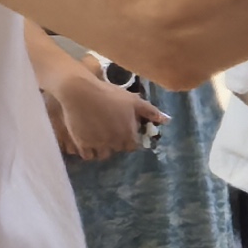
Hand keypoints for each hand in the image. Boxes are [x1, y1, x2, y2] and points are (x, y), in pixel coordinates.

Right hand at [43, 66, 161, 161]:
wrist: (80, 92)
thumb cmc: (109, 94)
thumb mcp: (133, 100)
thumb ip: (150, 112)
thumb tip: (167, 120)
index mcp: (128, 134)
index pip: (132, 146)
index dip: (128, 139)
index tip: (122, 131)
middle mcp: (114, 142)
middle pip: (117, 149)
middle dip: (115, 142)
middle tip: (109, 131)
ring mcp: (98, 144)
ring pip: (102, 154)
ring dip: (102, 148)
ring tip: (98, 137)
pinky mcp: (82, 144)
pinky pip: (87, 155)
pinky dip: (88, 151)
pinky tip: (87, 141)